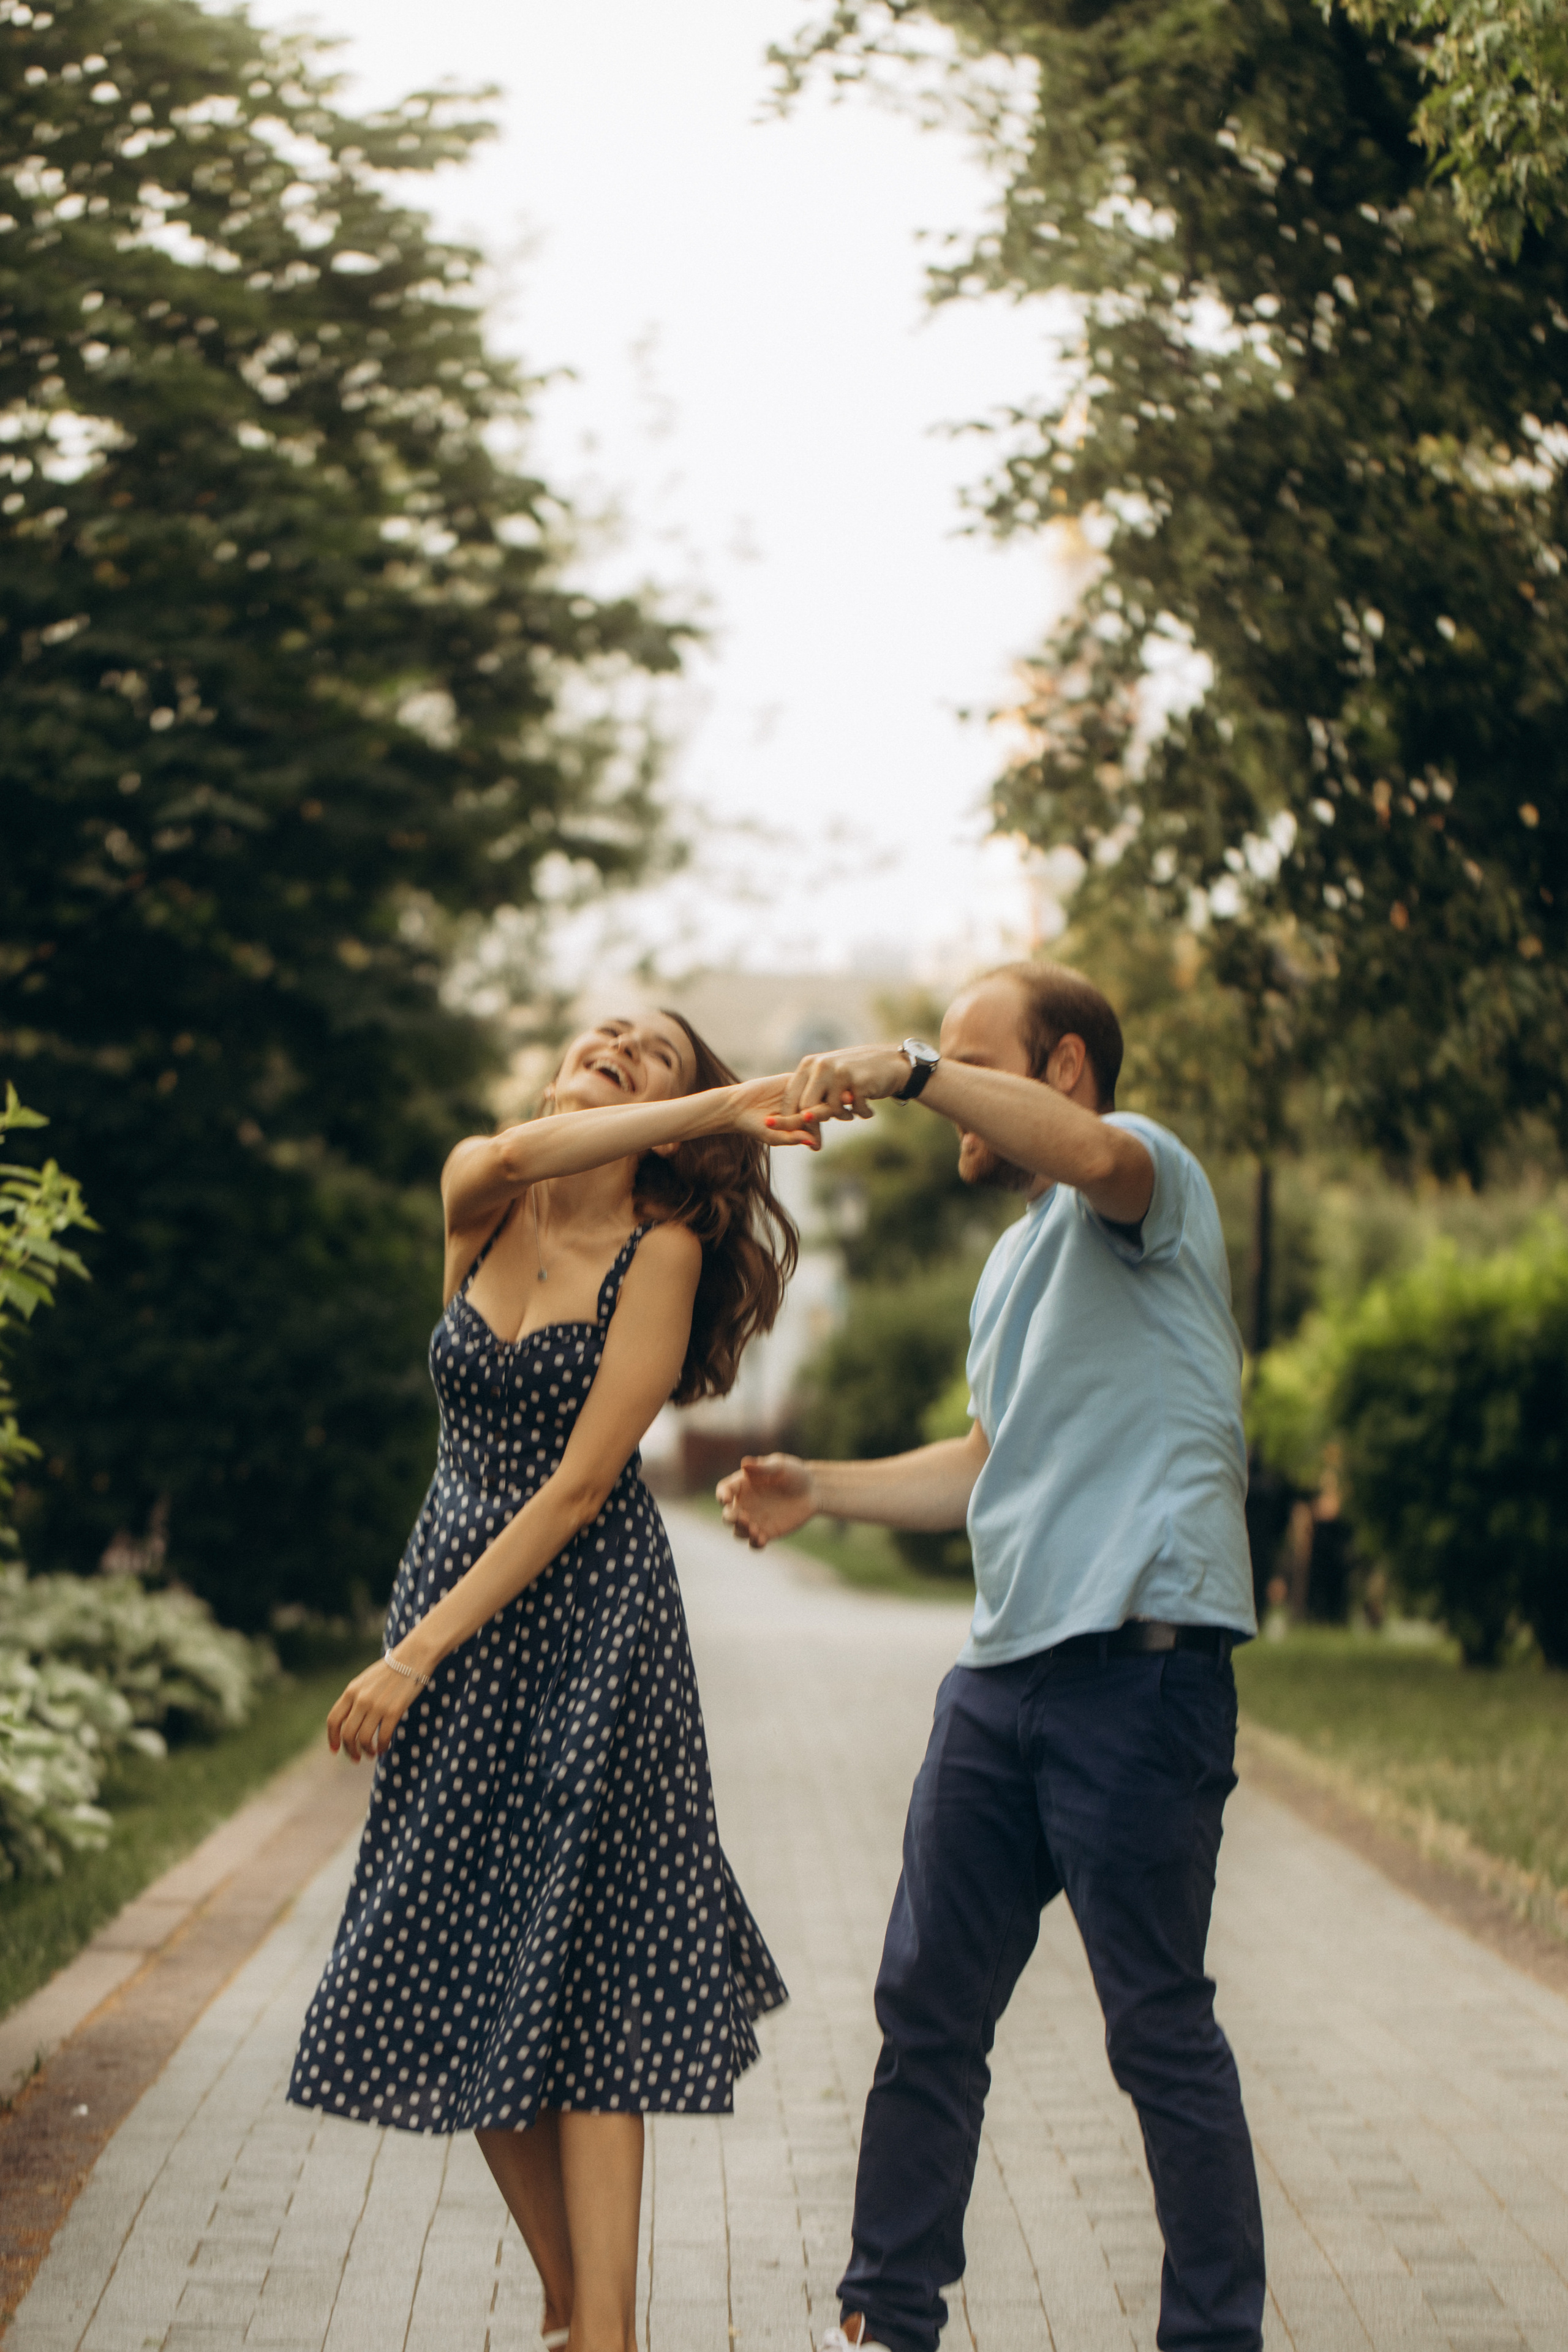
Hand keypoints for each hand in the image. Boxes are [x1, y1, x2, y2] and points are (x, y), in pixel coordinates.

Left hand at [327, 1656, 423, 1762]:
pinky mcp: (394, 1711)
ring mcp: (377, 1706)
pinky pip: (383, 1736)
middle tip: (356, 1758)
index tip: (335, 1749)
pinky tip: (384, 1747)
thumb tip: (349, 1721)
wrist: (413, 1656)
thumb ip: (355, 1698)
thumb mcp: (365, 1681)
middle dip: (350, 1750)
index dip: (332, 1738)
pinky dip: (382, 1746)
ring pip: (364, 1739)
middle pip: (347, 1734)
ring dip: (367, 1751)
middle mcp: (361, 1700)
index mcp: (351, 1691)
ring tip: (372, 1753)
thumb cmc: (390, 1669)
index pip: (333, 1720)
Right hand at [717, 1452, 818, 1548]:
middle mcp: (745, 1504)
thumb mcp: (780, 1465)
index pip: (724, 1490)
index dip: (722, 1495)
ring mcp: (754, 1520)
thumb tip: (744, 1463)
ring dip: (742, 1532)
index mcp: (743, 1485)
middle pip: (728, 1515)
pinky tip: (762, 1540)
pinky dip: (754, 1544)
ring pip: (738, 1532)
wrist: (812, 1491)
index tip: (728, 1499)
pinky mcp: (767, 1532)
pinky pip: (754, 1543)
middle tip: (743, 1517)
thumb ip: (762, 1467)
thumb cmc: (794, 1473)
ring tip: (755, 1529)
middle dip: (730, 1518)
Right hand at [727, 1074, 822, 1149]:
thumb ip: (792, 1138)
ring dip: (814, 1100)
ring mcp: (800, 1092)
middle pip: (823, 1106)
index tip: (813, 1131)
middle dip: (819, 1113)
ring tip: (805, 1110)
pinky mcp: (792, 1079)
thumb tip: (812, 1142)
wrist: (736, 1106)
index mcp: (805, 1121)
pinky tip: (798, 1095)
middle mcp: (806, 1106)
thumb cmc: (755, 1126)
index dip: (818, 1128)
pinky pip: (803, 1082)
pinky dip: (802, 1089)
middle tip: (807, 1118)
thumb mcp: (773, 1136)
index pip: (821, 1122)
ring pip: (815, 1094)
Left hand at [771, 1043, 911, 1130]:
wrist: (891, 1062)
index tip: (796, 1136)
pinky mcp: (859, 1081)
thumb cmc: (855, 1076)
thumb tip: (796, 1129)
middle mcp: (821, 1065)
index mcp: (809, 1064)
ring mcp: (840, 1072)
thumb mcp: (829, 1081)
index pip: (791, 1097)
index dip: (792, 1121)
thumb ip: (812, 1097)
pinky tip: (867, 1108)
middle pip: (806, 1107)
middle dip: (813, 1127)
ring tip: (851, 1112)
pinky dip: (862, 1113)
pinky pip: (854, 1110)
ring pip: (831, 1111)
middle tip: (819, 1140)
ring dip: (843, 1117)